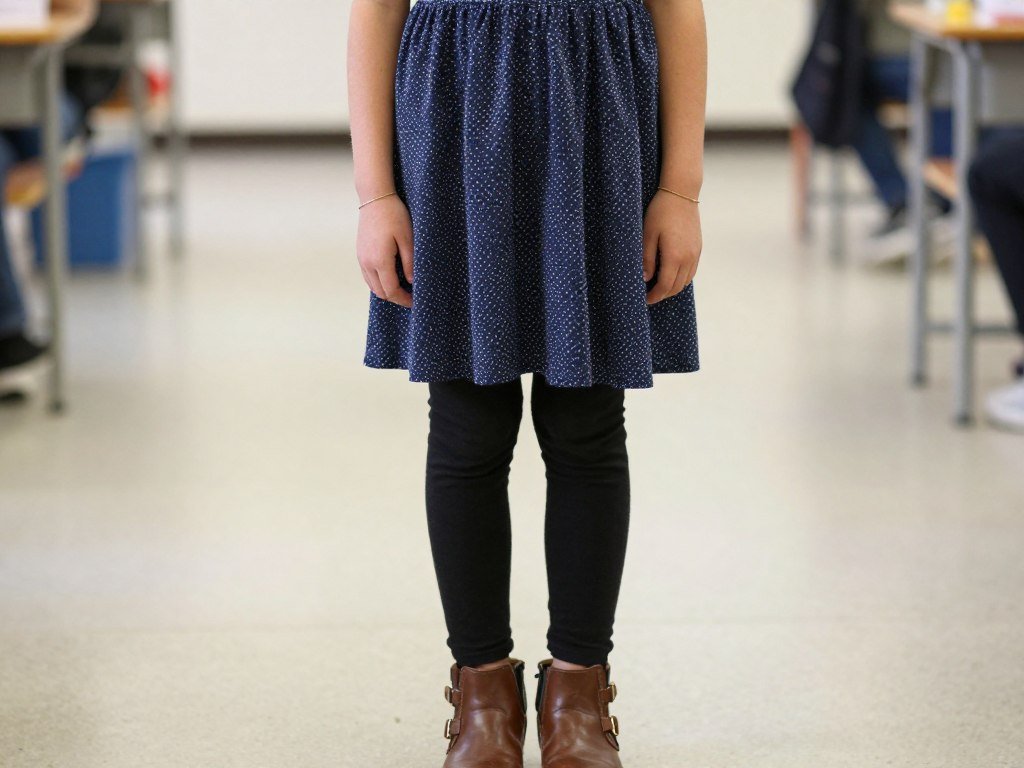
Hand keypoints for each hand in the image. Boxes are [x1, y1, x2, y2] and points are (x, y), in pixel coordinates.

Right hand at [357, 195, 413, 307]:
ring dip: (387, 290)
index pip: (391, 290)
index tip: (415, 302)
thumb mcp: (407, 238)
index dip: (404, 299)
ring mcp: (361, 258)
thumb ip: (409, 263)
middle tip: (411, 297)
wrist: (374, 197)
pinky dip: (379, 282)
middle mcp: (367, 263)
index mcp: (380, 261)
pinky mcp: (360, 253)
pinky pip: (368, 276)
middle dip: (396, 298)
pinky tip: (391, 276)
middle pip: (380, 292)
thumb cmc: (394, 215)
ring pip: (373, 286)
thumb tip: (412, 282)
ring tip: (403, 288)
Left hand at [642, 189, 701, 304]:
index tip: (645, 300)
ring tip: (659, 287)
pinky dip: (681, 279)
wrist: (682, 193)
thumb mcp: (648, 234)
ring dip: (673, 288)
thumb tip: (645, 279)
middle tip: (650, 296)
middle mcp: (688, 258)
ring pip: (686, 281)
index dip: (655, 296)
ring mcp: (696, 253)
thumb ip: (647, 259)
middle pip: (676, 287)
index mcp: (675, 256)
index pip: (665, 286)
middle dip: (663, 295)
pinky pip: (692, 271)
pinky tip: (671, 275)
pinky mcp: (699, 248)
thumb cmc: (661, 211)